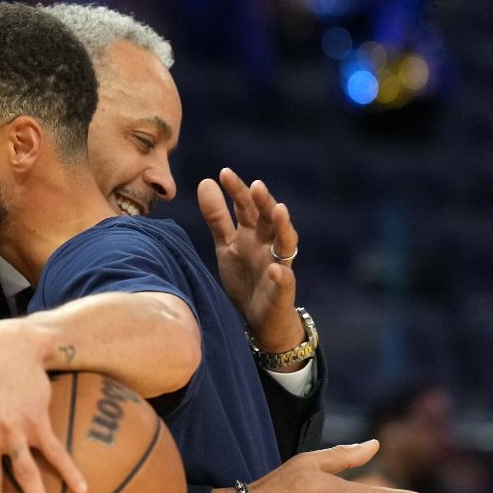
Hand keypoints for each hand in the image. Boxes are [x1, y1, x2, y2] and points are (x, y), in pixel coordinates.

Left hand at [197, 169, 302, 354]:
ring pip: (286, 242)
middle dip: (264, 202)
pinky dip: (282, 275)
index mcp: (253, 233)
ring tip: (280, 210)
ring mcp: (279, 265)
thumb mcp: (226, 245)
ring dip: (284, 226)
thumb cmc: (245, 277)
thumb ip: (217, 217)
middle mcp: (268, 244)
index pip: (246, 207)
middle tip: (256, 186)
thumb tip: (206, 181)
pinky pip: (285, 281)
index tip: (224, 173)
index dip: (237, 191)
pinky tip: (276, 270)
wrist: (259, 319)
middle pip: (269, 218)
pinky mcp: (283, 290)